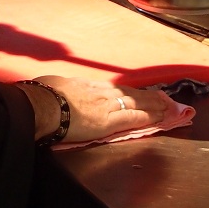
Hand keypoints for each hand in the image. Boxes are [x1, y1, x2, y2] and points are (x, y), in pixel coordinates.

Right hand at [22, 75, 178, 143]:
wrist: (43, 106)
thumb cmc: (41, 96)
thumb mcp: (50, 86)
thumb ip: (59, 89)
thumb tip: (54, 89)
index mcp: (84, 85)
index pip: (111, 88)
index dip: (126, 90)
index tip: (135, 91)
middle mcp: (99, 93)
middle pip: (127, 93)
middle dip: (145, 95)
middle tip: (161, 97)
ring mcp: (106, 106)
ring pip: (135, 103)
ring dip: (152, 104)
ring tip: (166, 106)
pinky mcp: (109, 122)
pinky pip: (133, 117)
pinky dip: (148, 117)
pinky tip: (159, 117)